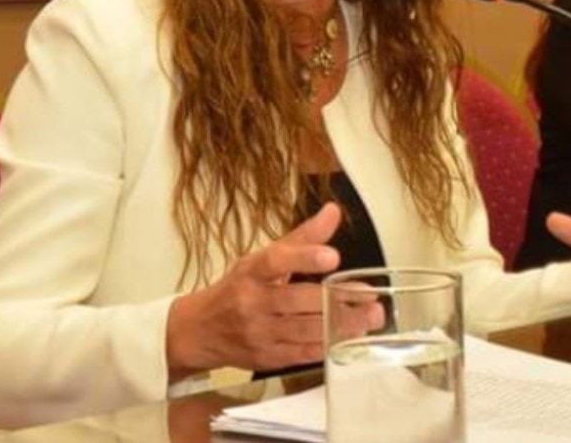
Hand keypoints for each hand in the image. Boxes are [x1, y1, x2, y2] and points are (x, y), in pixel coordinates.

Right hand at [165, 202, 377, 378]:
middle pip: (298, 300)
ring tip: (370, 317)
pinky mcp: (267, 358)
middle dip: (337, 298)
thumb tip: (333, 212)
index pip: (276, 261)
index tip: (333, 256)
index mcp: (252, 271)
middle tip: (369, 295)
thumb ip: (302, 237)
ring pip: (306, 330)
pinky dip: (329, 345)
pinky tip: (350, 336)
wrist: (200, 330)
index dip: (304, 257)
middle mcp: (253, 302)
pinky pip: (303, 353)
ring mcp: (259, 333)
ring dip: (342, 324)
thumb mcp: (263, 257)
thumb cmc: (239, 288)